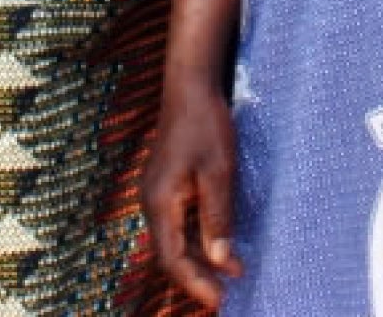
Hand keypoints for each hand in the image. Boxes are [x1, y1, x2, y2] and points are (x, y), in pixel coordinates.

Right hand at [142, 75, 242, 308]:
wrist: (190, 86)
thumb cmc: (206, 124)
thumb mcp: (219, 172)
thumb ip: (218, 218)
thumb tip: (222, 262)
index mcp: (160, 201)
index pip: (171, 258)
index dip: (195, 284)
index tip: (220, 301)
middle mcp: (152, 202)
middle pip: (170, 253)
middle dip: (198, 277)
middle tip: (227, 296)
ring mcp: (158, 193)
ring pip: (175, 239)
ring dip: (200, 260)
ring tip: (229, 277)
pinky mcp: (168, 185)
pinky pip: (180, 223)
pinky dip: (199, 239)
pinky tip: (221, 245)